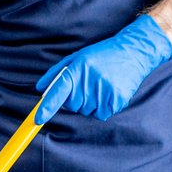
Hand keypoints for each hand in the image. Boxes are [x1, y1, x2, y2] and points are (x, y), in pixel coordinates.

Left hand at [34, 13, 171, 123]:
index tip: (38, 119)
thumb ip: (57, 73)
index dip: (48, 106)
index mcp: (79, 68)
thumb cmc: (102, 55)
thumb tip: (41, 89)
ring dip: (89, 103)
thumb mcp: (77, 57)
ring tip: (100, 86)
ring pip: (86, 111)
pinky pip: (100, 115)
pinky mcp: (116, 100)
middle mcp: (91, 80)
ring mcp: (105, 91)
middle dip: (75, 99)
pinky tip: (108, 92)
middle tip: (87, 84)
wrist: (133, 52)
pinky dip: (102, 108)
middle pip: (72, 105)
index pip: (59, 89)